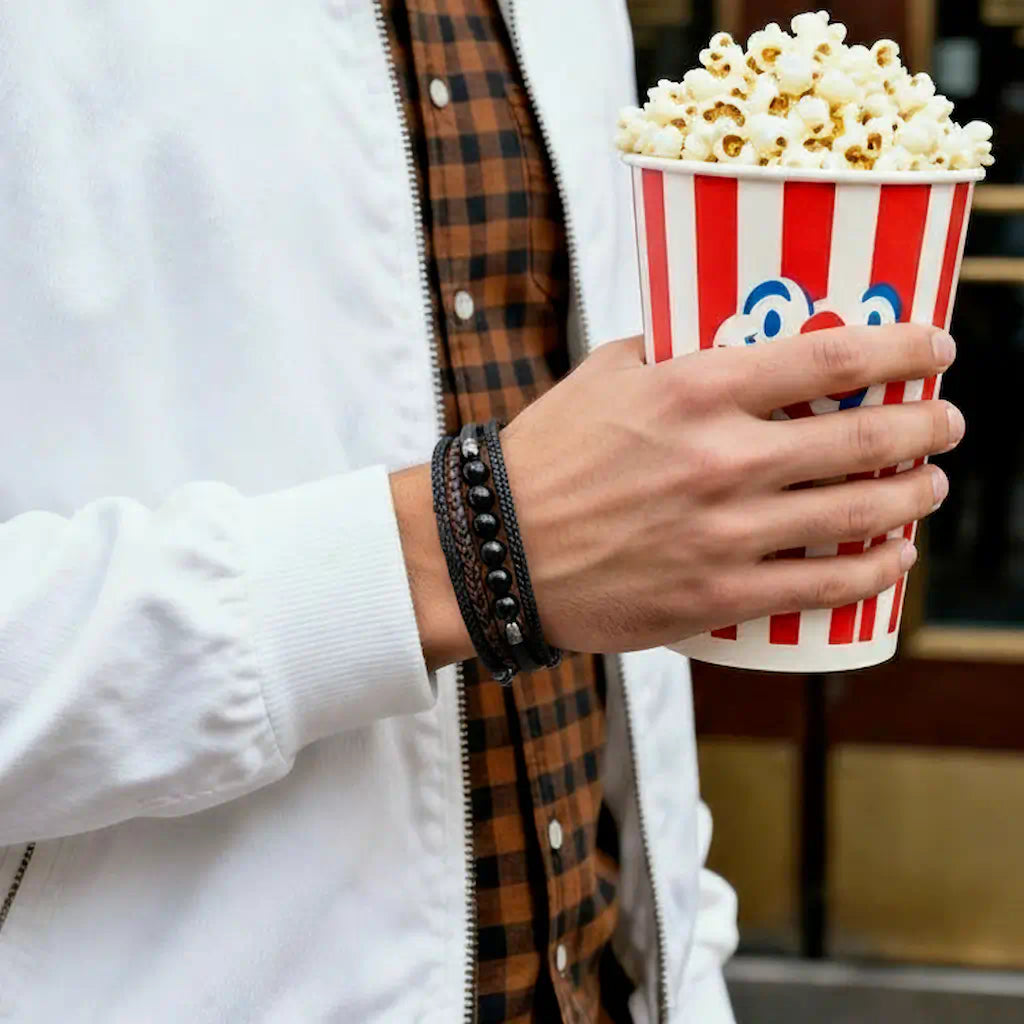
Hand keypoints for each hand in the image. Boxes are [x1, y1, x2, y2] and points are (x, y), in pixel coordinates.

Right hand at [500, 324, 961, 653]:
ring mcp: (724, 534)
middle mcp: (722, 460)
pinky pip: (818, 587)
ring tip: (931, 488)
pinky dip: (872, 571)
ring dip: (914, 498)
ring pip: (856, 515)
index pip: (832, 357)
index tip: (939, 349)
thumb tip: (722, 335)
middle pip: (864, 439)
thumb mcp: (603, 376)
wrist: (494, 549)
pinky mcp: (715, 595)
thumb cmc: (545, 456)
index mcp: (694, 391)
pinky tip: (895, 559)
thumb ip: (671, 351)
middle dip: (928, 427)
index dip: (905, 349)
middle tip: (947, 424)